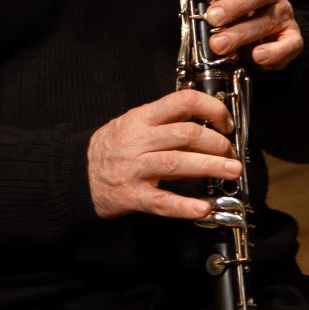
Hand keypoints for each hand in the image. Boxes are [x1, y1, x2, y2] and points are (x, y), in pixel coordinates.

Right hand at [88, 90, 239, 220]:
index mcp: (142, 118)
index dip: (211, 108)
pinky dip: (185, 206)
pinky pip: (162, 201)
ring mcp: (135, 168)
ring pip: (177, 163)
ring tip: (232, 171)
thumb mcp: (134, 124)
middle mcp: (139, 140)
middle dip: (217, 143)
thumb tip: (208, 123)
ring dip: (210, 167)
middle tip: (232, 154)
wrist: (76, 175)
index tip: (226, 123)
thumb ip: (166, 122)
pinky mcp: (132, 196)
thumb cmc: (111, 148)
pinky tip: (203, 208)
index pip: (182, 101)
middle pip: (186, 134)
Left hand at [201, 0, 302, 70]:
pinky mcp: (292, 38)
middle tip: (212, 17)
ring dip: (241, 33)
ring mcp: (283, 14)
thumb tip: (188, 3)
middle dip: (234, 4)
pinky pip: (289, 44)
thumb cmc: (234, 15)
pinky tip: (256, 56)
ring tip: (218, 45)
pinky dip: (273, 52)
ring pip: (268, 18)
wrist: (263, 39)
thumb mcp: (219, 0)